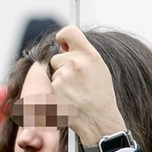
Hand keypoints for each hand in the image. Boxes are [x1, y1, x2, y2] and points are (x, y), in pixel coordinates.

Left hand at [49, 26, 126, 146]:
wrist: (99, 119)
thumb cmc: (100, 95)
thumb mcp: (99, 69)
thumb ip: (82, 55)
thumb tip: (64, 46)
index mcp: (89, 56)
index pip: (69, 32)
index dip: (62, 36)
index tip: (62, 43)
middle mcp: (75, 63)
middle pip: (56, 58)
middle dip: (62, 68)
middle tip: (76, 82)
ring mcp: (63, 77)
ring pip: (53, 74)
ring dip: (60, 82)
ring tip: (75, 93)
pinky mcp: (53, 90)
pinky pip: (50, 86)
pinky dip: (57, 93)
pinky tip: (69, 99)